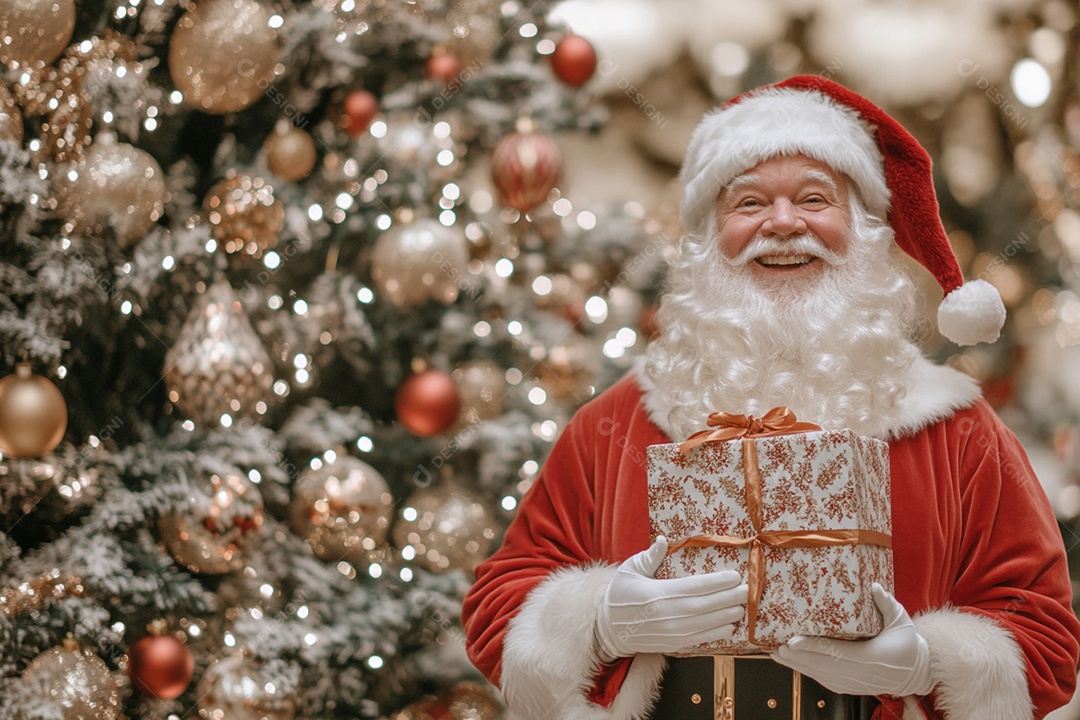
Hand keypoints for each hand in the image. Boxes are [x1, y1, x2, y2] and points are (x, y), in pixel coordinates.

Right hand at [594, 536, 747, 659]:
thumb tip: (663, 540)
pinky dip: (716, 633)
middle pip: (705, 606)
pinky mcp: (672, 644)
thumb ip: (650, 557)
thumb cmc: (620, 594)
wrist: (608, 628)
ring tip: (744, 606)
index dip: (717, 582)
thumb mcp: (630, 570)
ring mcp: (670, 632)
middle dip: (729, 598)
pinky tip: (730, 626)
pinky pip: (699, 640)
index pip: (694, 587)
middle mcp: (667, 615)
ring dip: (727, 615)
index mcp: (657, 594)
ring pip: (705, 624)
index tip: (735, 576)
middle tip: (748, 590)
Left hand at [771, 583, 933, 696]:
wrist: (915, 672)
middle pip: (822, 666)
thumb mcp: (900, 620)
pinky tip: (793, 663)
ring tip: (776, 653)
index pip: (837, 653)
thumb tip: (874, 586)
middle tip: (776, 646)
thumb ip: (886, 604)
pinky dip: (807, 672)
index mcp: (871, 657)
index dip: (813, 648)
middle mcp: (860, 673)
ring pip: (820, 675)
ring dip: (797, 665)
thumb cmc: (906, 643)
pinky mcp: (850, 687)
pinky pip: (825, 680)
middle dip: (797, 657)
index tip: (793, 641)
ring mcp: (854, 683)